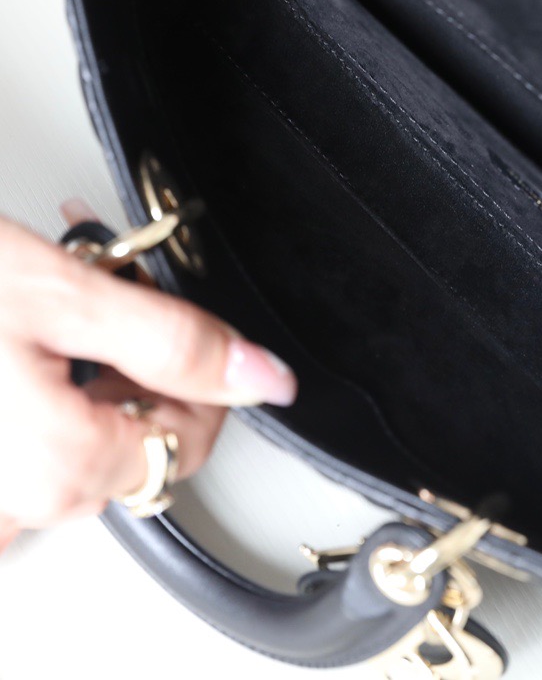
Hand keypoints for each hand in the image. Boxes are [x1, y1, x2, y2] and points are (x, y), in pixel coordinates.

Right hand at [0, 207, 296, 553]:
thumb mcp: (65, 295)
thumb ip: (177, 343)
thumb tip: (266, 379)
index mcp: (63, 467)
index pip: (193, 440)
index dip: (207, 375)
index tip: (188, 323)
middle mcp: (16, 506)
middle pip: (133, 435)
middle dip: (136, 357)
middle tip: (109, 286)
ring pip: (79, 435)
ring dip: (84, 362)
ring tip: (49, 296)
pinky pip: (26, 444)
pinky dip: (38, 383)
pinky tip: (17, 335)